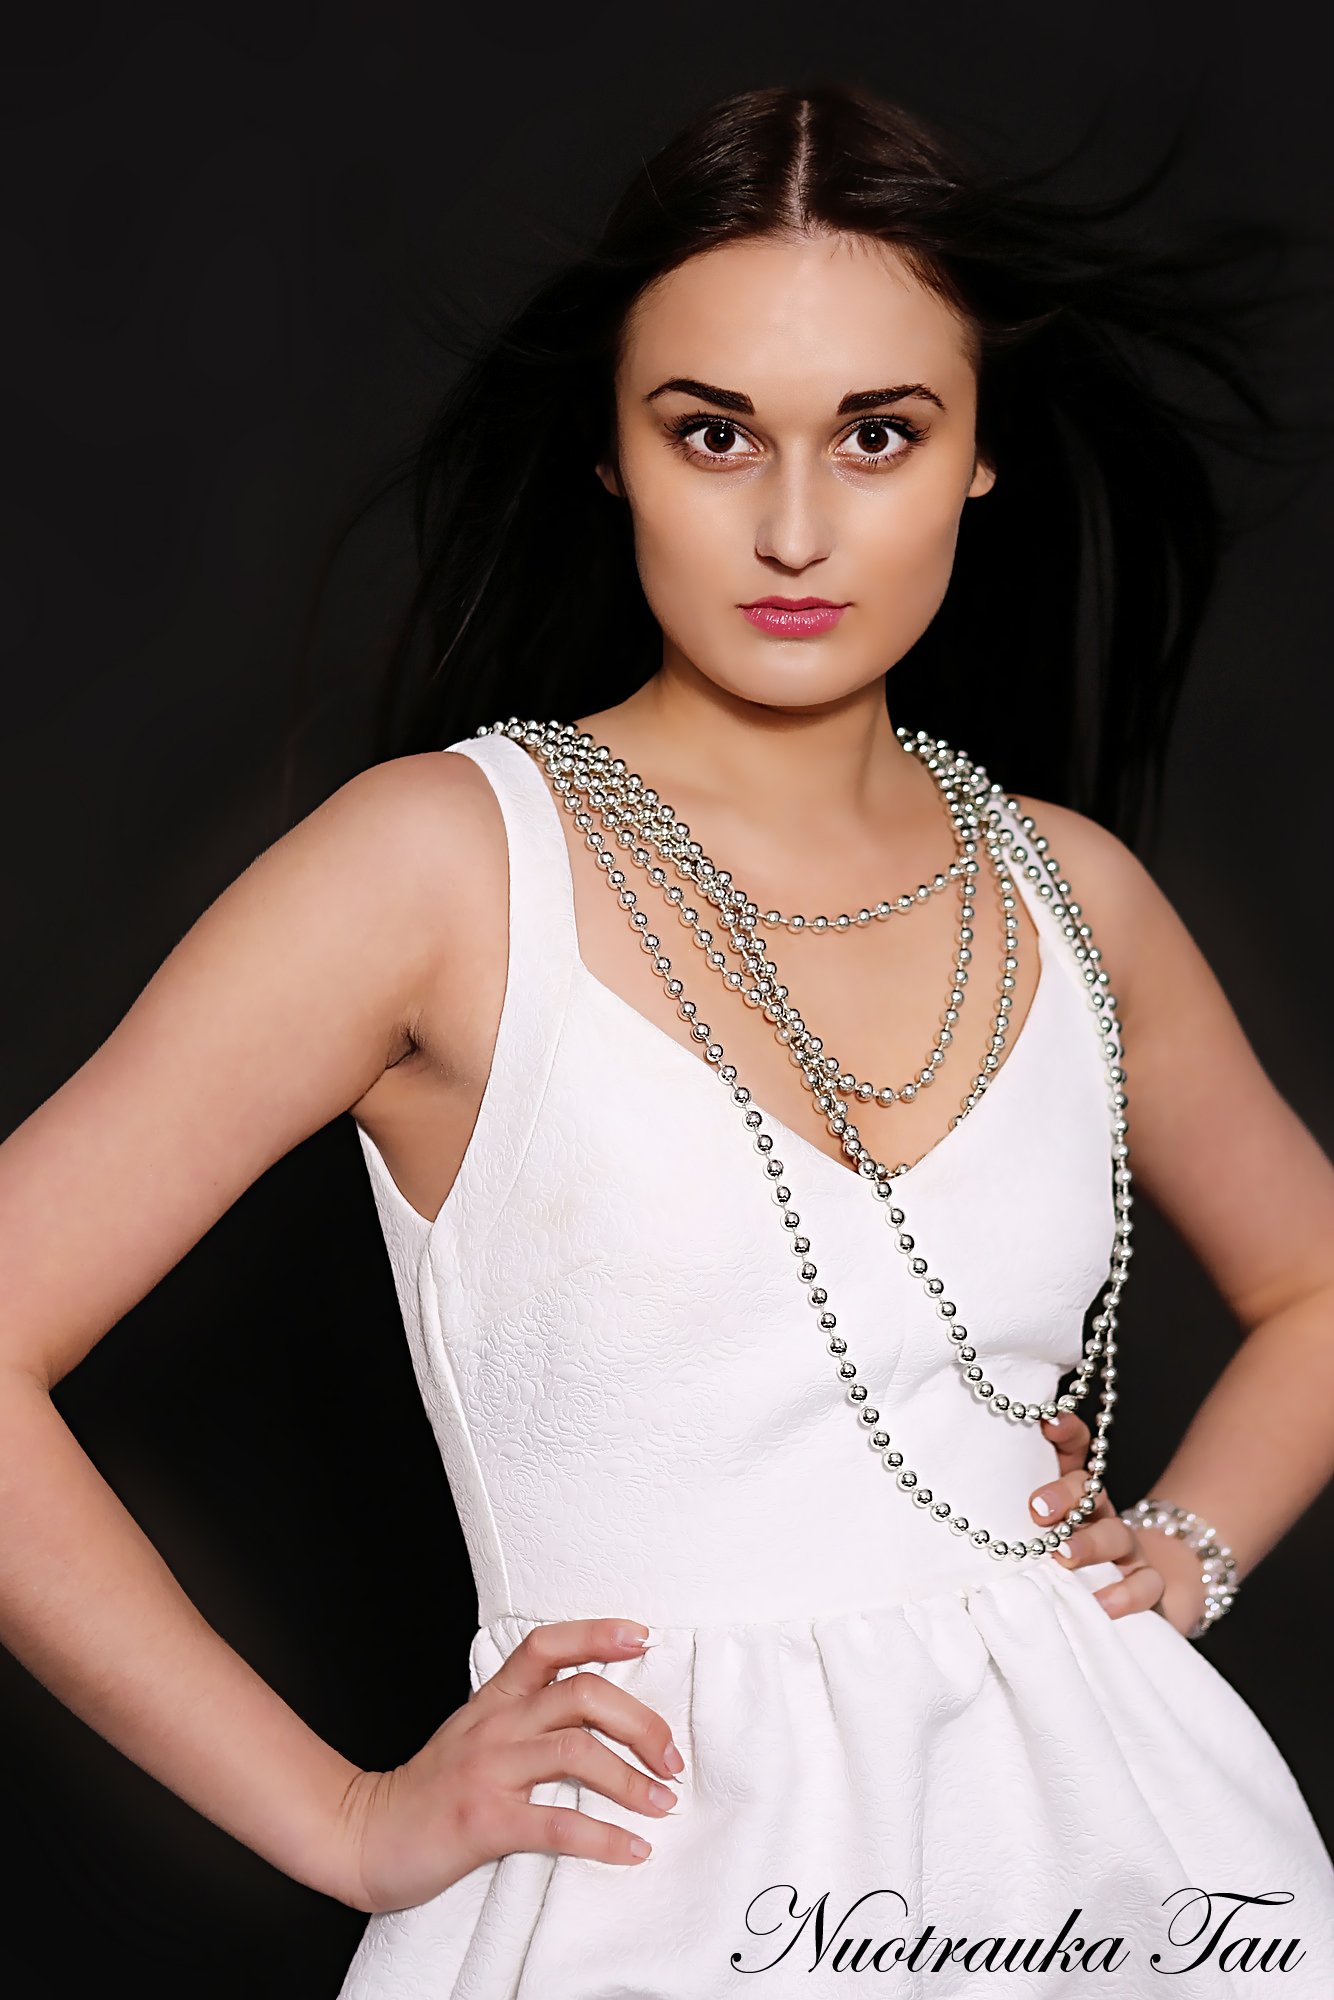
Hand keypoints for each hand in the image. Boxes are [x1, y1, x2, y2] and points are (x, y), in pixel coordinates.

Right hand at [334, 1618, 680, 1914]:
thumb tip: (598, 1711)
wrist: (364, 1833)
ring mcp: (489, 1770)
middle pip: (582, 1695)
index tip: (643, 1636)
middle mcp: (495, 1725)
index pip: (548, 1645)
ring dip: (632, 1780)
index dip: (597, 1633)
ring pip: (577, 1752)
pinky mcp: (484, 1821)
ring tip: (662, 1802)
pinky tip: (631, 1848)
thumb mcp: (476, 1732)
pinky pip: (557, 1823)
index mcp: (495, 1700)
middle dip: (640, 1723)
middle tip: (671, 1758)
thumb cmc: (432, 1787)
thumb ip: (526, 1714)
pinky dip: (604, 1837)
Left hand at [1027, 1411, 1203, 1632]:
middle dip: (1064, 1494)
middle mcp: (1101, 1513)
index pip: (1075, 1449)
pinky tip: (1100, 1604)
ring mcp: (1128, 1548)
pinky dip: (1124, 1595)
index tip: (1048, 1422)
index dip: (1066, 1432)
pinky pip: (1144, 1584)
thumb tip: (946, 1510)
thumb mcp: (1033, 1534)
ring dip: (1089, 1544)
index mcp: (1074, 1493)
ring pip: (1116, 1535)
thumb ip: (1005, 1517)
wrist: (1128, 1596)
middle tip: (1037, 1510)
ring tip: (1062, 1556)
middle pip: (1089, 1489)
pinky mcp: (1147, 1584)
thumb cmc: (1056, 1560)